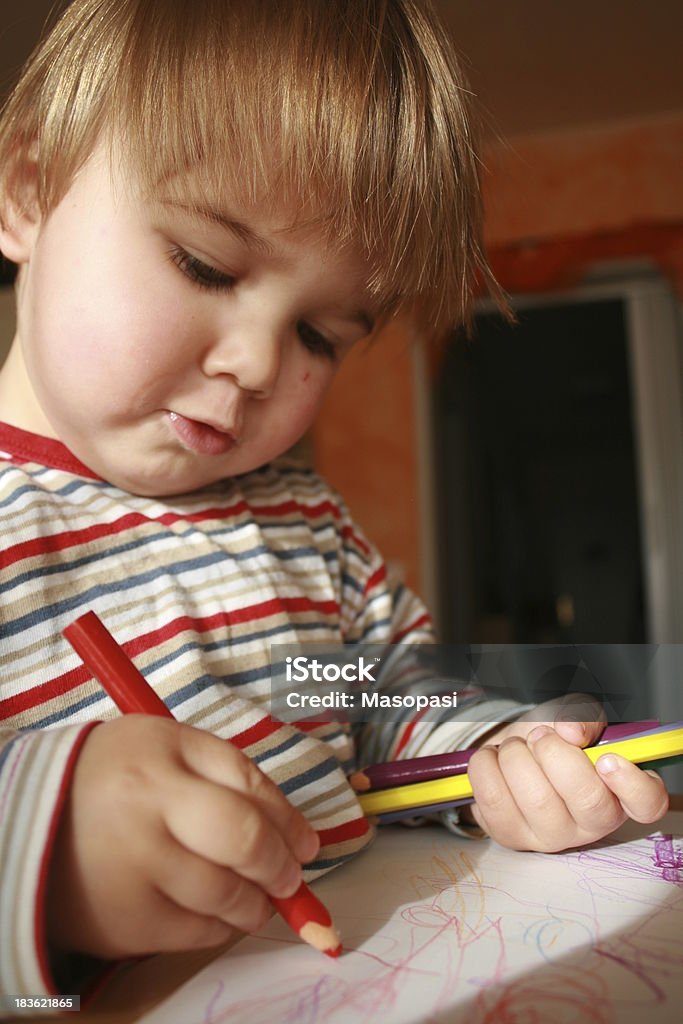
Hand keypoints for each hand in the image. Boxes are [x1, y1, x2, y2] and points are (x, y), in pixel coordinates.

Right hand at [46, 716, 319, 958]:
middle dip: (281, 865)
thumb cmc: (119, 778)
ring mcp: (132, 871)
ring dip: (257, 902)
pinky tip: (219, 913)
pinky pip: (196, 933)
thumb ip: (231, 775)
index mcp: (161, 757)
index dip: (289, 822)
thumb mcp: (169, 749)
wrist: (34, 822)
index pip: (248, 788)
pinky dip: (221, 926)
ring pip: (226, 894)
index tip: (306, 844)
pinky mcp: (124, 922)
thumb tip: (298, 836)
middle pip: (243, 840)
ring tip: (258, 899)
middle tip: (290, 877)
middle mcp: (146, 812)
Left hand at [466, 698, 668, 851]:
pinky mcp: (512, 838)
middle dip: (556, 755)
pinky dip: (487, 767)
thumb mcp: (572, 717)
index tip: (605, 759)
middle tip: (539, 736)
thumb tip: (572, 732)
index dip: (631, 784)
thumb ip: (581, 716)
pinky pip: (495, 801)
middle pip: (587, 800)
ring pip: (537, 799)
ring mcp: (551, 836)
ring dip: (516, 757)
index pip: (647, 803)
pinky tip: (493, 760)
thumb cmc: (549, 739)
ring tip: (514, 748)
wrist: (506, 753)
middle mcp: (590, 822)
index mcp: (618, 791)